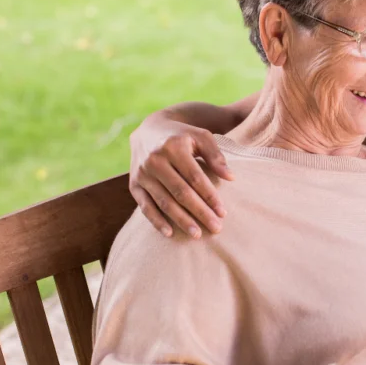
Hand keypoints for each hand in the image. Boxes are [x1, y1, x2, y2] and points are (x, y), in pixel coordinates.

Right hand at [129, 118, 232, 237]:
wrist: (149, 130)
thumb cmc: (183, 136)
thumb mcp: (201, 137)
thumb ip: (216, 156)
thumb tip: (231, 178)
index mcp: (173, 147)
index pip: (195, 178)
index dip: (210, 196)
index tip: (223, 212)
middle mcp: (155, 160)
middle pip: (181, 193)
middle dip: (200, 212)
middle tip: (216, 228)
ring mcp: (142, 174)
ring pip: (164, 202)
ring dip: (181, 220)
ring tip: (197, 234)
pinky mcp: (134, 184)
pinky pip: (145, 206)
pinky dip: (156, 221)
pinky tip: (170, 233)